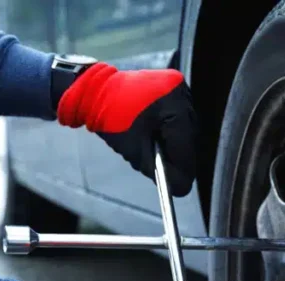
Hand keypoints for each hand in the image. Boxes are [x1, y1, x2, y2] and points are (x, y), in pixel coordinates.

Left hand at [56, 63, 196, 195]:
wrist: (96, 92)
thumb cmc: (111, 117)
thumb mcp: (136, 151)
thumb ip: (160, 170)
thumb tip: (180, 187)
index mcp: (174, 106)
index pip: (186, 146)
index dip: (183, 171)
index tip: (180, 188)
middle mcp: (182, 94)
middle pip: (188, 137)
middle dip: (178, 158)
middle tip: (169, 176)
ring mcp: (178, 88)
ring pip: (185, 127)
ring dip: (175, 144)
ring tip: (161, 158)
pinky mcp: (172, 87)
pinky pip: (178, 116)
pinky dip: (170, 130)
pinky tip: (159, 139)